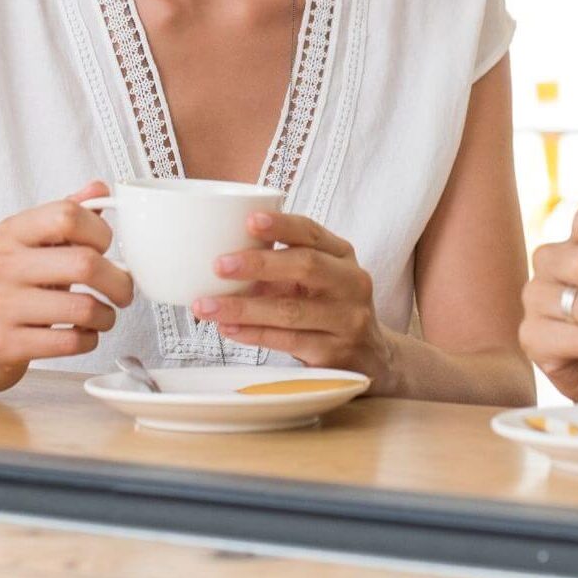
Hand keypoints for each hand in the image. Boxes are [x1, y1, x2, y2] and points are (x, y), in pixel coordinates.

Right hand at [0, 181, 134, 390]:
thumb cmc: (17, 286)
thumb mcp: (35, 245)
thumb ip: (68, 215)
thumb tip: (100, 188)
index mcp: (12, 232)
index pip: (68, 215)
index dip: (102, 233)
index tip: (106, 249)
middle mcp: (2, 265)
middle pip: (85, 264)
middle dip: (120, 282)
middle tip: (123, 291)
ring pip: (84, 308)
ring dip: (108, 316)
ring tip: (102, 316)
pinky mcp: (4, 344)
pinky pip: (71, 342)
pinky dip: (89, 340)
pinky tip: (81, 334)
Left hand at [192, 212, 394, 390]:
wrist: (371, 356)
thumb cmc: (329, 308)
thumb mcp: (319, 278)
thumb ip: (284, 263)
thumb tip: (221, 251)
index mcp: (343, 256)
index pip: (312, 233)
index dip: (281, 225)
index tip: (249, 221)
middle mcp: (352, 284)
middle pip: (306, 266)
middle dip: (259, 264)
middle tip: (219, 265)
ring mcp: (347, 320)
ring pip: (291, 311)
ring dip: (243, 308)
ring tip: (206, 306)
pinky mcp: (335, 353)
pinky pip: (287, 341)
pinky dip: (253, 334)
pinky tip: (228, 328)